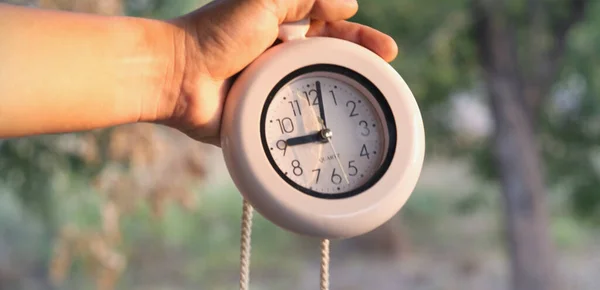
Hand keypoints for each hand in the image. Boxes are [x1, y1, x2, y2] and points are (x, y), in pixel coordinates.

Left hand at [150, 0, 397, 145]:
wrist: (178, 78)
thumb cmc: (215, 35)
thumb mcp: (263, 0)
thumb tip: (349, 4)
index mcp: (281, 28)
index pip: (331, 28)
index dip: (360, 37)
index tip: (386, 50)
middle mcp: (279, 56)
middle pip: (330, 61)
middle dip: (360, 68)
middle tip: (387, 79)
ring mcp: (271, 87)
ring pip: (316, 93)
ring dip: (341, 99)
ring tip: (368, 109)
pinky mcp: (262, 116)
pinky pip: (294, 122)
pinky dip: (315, 127)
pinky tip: (335, 135)